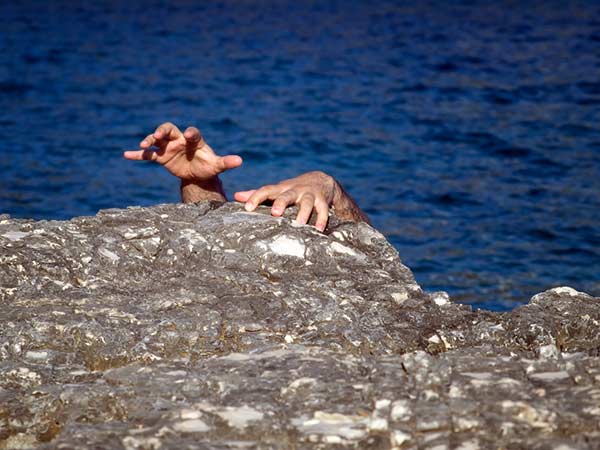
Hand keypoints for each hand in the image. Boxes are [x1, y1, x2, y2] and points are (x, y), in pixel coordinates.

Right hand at [123, 122, 241, 181]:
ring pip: (156, 139)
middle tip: (159, 134)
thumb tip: (241, 161)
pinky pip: (147, 155)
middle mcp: (179, 140)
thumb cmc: (208, 166)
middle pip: (169, 129)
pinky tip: (126, 155)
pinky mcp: (161, 157)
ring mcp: (168, 147)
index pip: (192, 133)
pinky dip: (137, 155)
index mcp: (194, 140)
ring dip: (149, 139)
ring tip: (144, 144)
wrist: (198, 175)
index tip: (189, 136)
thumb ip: (227, 162)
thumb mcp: (217, 166)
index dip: (190, 133)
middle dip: (163, 130)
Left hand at [234, 171, 337, 230]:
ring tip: (299, 224)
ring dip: (304, 213)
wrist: (321, 180)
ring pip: (307, 203)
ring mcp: (309, 194)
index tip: (247, 208)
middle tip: (275, 213)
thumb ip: (258, 194)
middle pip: (287, 195)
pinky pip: (323, 210)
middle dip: (281, 203)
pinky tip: (319, 229)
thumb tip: (236, 196)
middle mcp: (295, 190)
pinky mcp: (322, 200)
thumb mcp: (277, 190)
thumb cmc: (292, 190)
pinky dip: (322, 219)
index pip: (266, 190)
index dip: (256, 197)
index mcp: (281, 189)